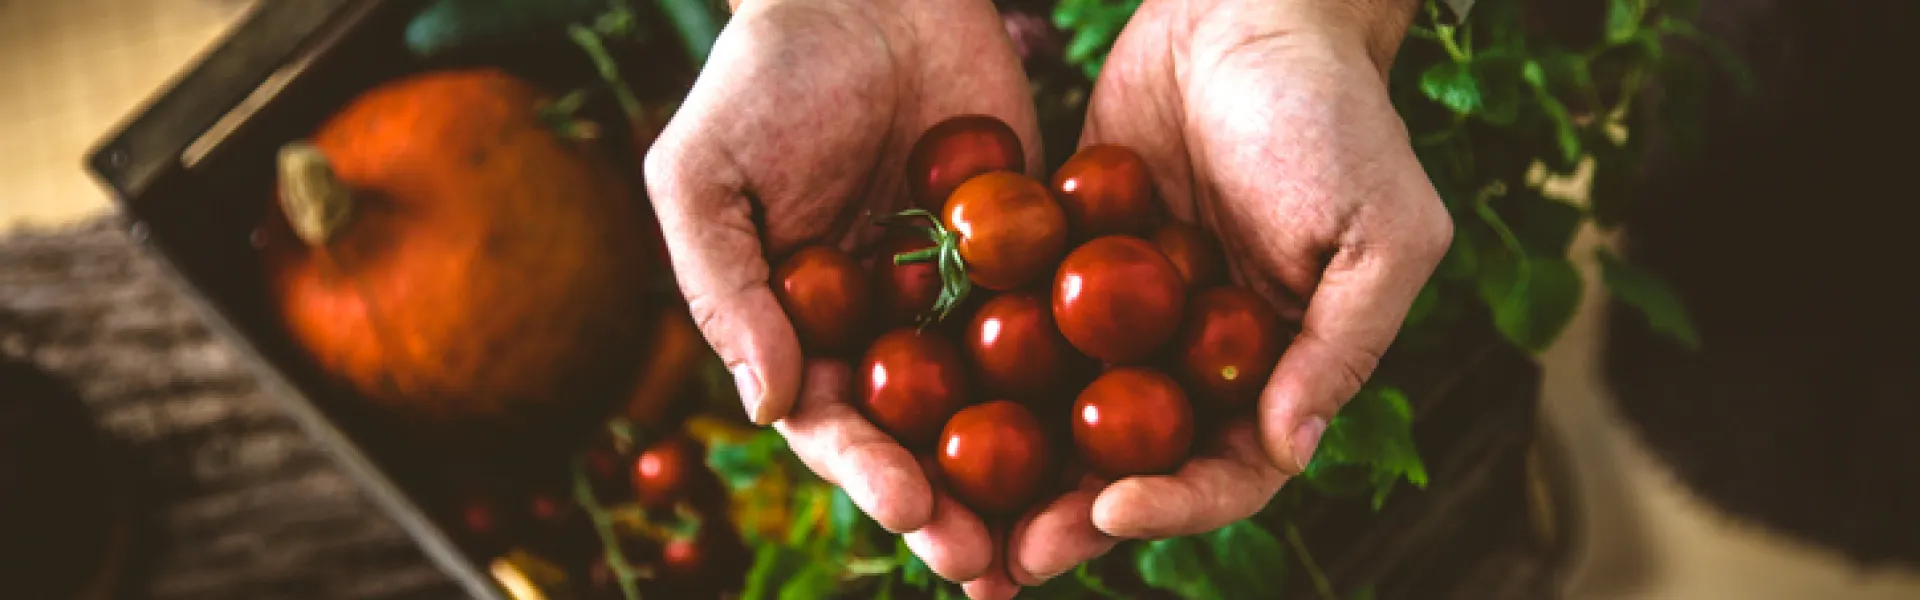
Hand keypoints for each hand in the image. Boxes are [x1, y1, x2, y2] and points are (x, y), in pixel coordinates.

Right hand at [642, 0, 1037, 587]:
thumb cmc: (763, 75)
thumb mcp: (707, 174)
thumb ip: (725, 287)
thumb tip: (766, 404)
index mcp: (802, 332)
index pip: (834, 425)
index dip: (870, 473)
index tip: (912, 510)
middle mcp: (884, 333)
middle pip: (922, 440)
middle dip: (955, 508)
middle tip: (995, 564)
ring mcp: (961, 300)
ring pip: (997, 406)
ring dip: (1026, 477)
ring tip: (1066, 533)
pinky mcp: (1028, 256)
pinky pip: (1058, 324)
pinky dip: (1088, 379)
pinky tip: (1129, 428)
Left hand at [968, 0, 1449, 595]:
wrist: (1250, 10)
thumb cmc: (1335, 115)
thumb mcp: (1379, 230)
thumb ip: (1341, 344)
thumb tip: (1290, 449)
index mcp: (1278, 370)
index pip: (1230, 471)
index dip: (1174, 505)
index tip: (1110, 511)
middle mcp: (1199, 362)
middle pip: (1135, 467)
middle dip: (1072, 517)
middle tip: (1006, 559)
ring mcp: (1127, 319)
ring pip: (1067, 417)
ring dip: (1016, 471)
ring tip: (950, 510)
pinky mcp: (1067, 266)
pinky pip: (1023, 330)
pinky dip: (978, 373)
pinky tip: (922, 406)